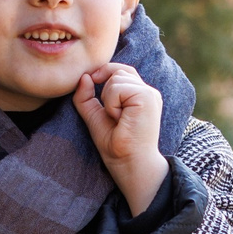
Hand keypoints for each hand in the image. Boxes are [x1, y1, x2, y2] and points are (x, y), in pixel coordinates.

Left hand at [72, 61, 169, 214]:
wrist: (129, 163)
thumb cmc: (116, 145)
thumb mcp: (95, 117)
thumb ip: (86, 97)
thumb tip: (83, 76)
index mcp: (140, 95)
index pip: (122, 70)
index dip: (105, 72)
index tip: (91, 81)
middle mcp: (148, 92)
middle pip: (118, 71)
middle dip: (106, 92)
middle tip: (113, 116)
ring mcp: (150, 93)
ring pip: (116, 78)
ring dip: (109, 101)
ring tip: (119, 119)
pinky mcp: (147, 96)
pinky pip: (118, 88)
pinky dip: (112, 104)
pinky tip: (121, 119)